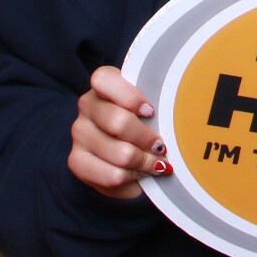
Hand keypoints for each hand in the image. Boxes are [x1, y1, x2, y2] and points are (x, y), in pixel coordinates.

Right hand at [68, 66, 168, 199]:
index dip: (130, 97)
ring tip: (155, 163)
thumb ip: (157, 105)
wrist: (121, 157)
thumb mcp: (150, 110)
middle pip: (118, 122)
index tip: (151, 112)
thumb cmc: (143, 124)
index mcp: (103, 84)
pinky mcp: (77, 161)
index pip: (103, 80)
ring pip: (121, 153)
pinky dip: (132, 177)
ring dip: (145, 162)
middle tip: (161, 147)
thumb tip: (179, 119)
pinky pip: (112, 175)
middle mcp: (87, 105)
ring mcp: (79, 133)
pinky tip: (138, 173)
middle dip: (147, 139)